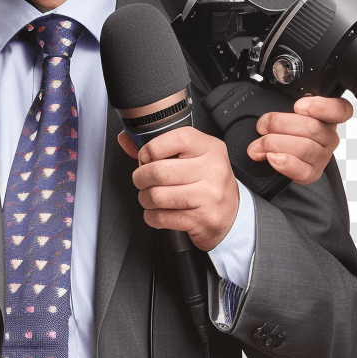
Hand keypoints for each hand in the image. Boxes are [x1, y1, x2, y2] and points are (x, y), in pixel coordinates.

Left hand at [118, 127, 239, 251]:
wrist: (231, 216)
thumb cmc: (206, 184)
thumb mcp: (192, 159)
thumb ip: (158, 148)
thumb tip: (126, 139)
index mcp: (210, 148)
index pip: (176, 138)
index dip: (151, 148)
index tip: (145, 157)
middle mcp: (213, 170)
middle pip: (159, 171)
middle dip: (140, 178)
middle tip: (142, 181)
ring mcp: (209, 196)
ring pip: (156, 196)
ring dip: (144, 199)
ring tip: (149, 197)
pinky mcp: (202, 219)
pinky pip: (161, 217)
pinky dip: (151, 216)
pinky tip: (158, 212)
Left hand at [246, 95, 353, 184]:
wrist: (272, 154)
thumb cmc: (280, 130)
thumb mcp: (283, 109)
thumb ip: (284, 102)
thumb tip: (272, 101)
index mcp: (326, 117)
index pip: (341, 110)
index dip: (322, 107)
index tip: (299, 106)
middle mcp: (328, 136)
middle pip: (312, 128)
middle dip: (278, 125)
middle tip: (261, 126)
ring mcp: (322, 156)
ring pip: (304, 147)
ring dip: (274, 144)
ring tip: (257, 145)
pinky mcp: (312, 173)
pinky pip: (302, 170)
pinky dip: (284, 163)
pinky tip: (272, 157)